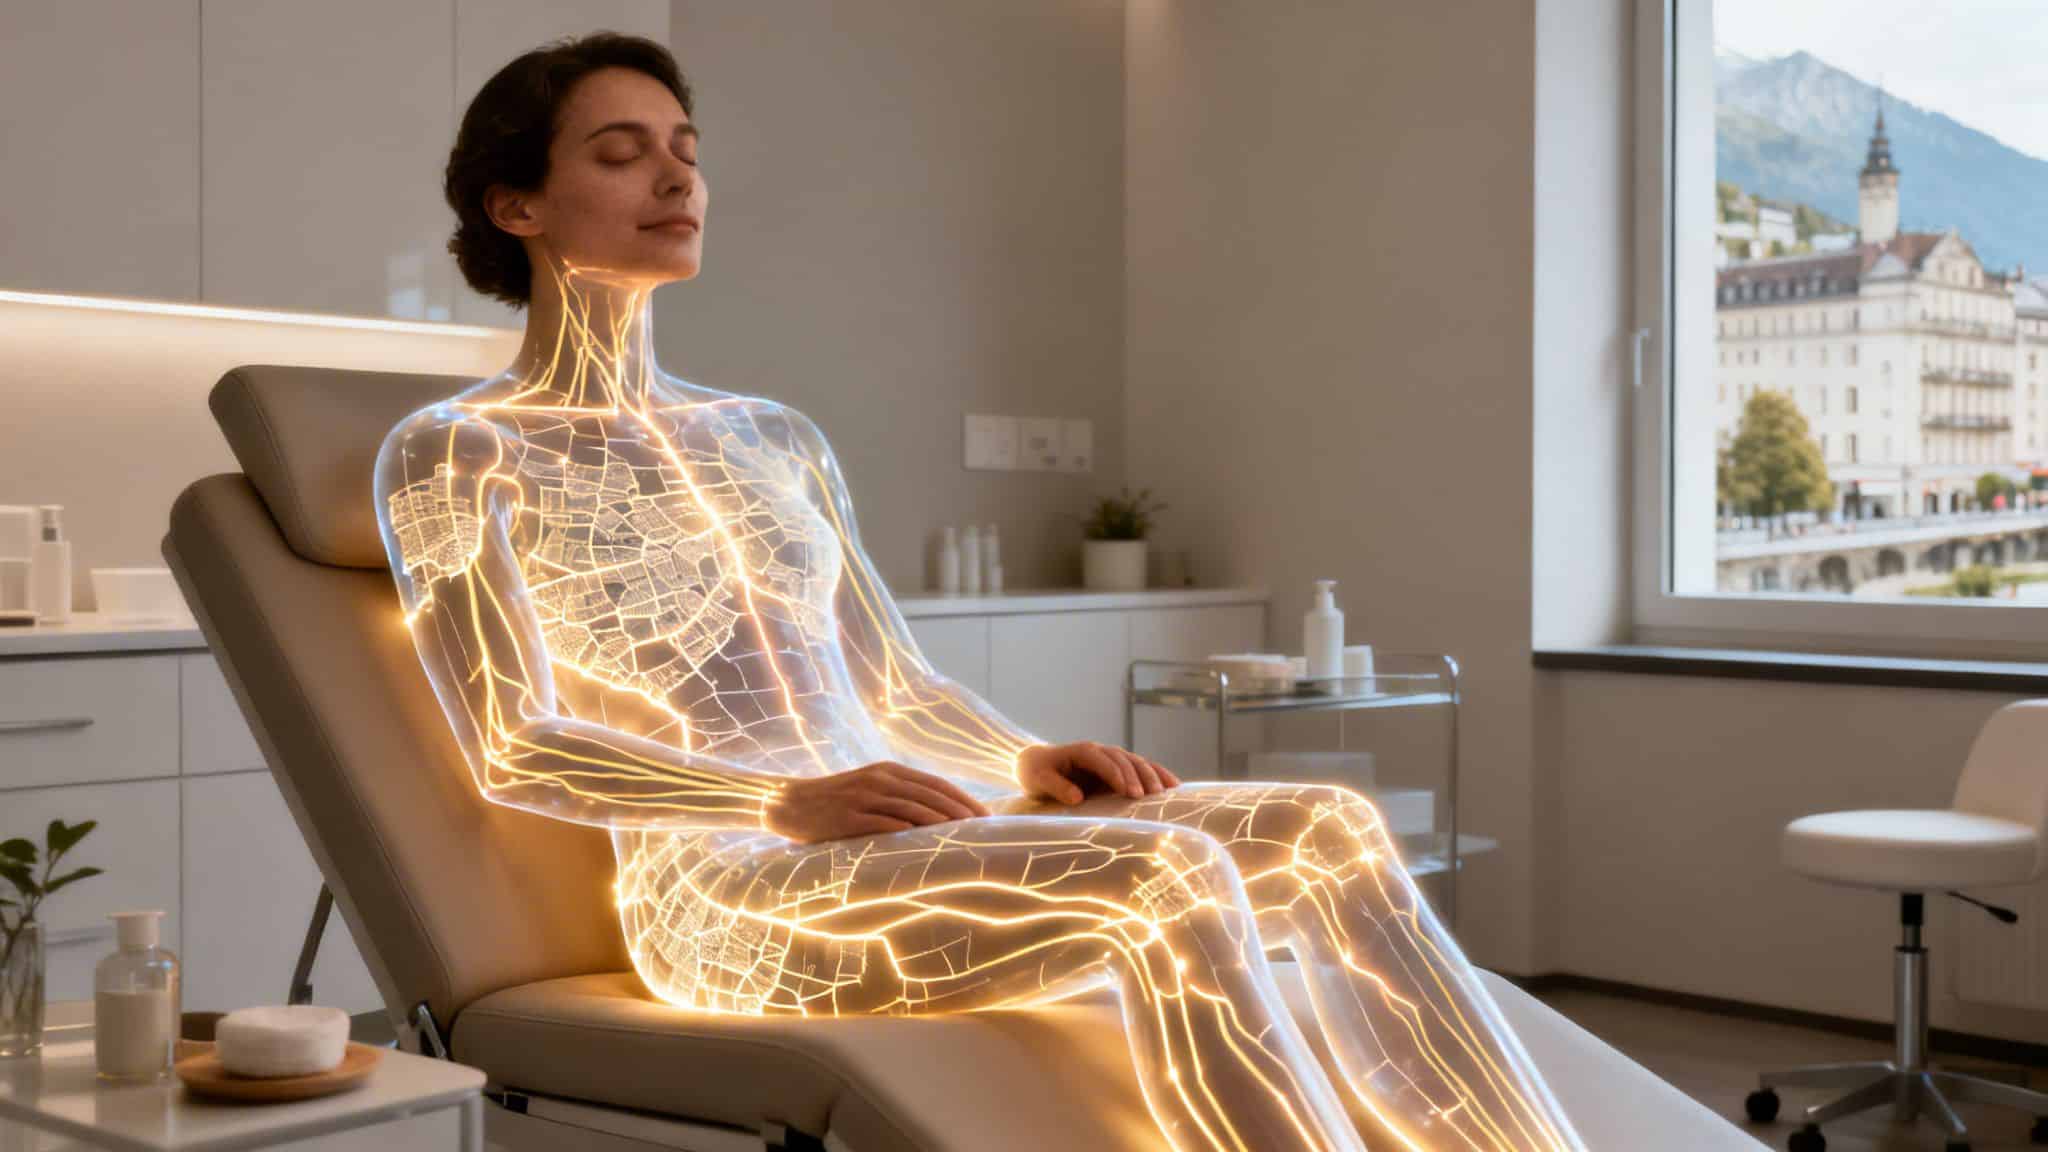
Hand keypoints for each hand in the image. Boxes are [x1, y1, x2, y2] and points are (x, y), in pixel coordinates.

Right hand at [763, 761, 991, 843]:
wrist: (789, 803)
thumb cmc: (834, 801)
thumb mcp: (869, 790)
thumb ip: (898, 796)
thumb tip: (934, 816)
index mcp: (888, 771)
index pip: (936, 784)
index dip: (963, 799)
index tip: (986, 816)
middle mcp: (880, 780)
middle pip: (930, 794)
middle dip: (961, 811)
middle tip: (984, 829)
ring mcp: (864, 797)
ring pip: (911, 807)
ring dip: (940, 821)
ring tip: (963, 835)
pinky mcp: (848, 817)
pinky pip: (882, 822)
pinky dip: (905, 830)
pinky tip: (924, 841)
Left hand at [1016, 741, 1179, 804]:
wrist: (1037, 764)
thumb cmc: (1036, 773)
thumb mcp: (1038, 779)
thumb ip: (1056, 786)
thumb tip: (1077, 797)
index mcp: (1082, 751)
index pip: (1102, 759)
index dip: (1116, 773)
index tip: (1127, 790)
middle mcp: (1100, 752)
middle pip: (1124, 759)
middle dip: (1138, 776)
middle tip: (1150, 795)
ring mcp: (1111, 759)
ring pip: (1137, 762)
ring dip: (1153, 774)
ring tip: (1169, 790)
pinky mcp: (1118, 770)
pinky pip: (1140, 770)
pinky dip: (1157, 775)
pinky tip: (1173, 785)